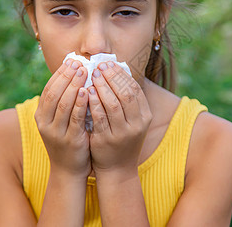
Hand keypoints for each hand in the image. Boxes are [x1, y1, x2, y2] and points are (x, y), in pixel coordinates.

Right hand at [35, 59, 90, 178]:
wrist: (68, 170)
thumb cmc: (68, 139)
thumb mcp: (60, 120)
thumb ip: (64, 101)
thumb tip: (75, 75)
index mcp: (41, 115)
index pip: (48, 89)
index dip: (60, 74)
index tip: (71, 61)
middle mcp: (45, 123)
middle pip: (54, 94)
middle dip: (66, 76)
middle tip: (79, 63)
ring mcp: (56, 132)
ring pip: (63, 104)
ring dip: (73, 86)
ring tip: (84, 72)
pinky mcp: (70, 140)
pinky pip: (75, 119)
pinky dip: (80, 104)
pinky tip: (86, 92)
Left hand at [87, 61, 152, 176]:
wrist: (118, 168)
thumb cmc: (122, 138)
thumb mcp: (132, 120)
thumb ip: (126, 99)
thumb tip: (117, 70)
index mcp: (145, 116)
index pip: (135, 89)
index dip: (122, 74)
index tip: (109, 63)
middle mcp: (137, 125)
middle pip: (126, 94)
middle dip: (112, 77)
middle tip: (99, 66)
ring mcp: (122, 133)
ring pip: (113, 104)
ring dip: (102, 87)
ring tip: (92, 75)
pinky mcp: (106, 140)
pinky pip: (99, 118)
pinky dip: (93, 103)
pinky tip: (87, 92)